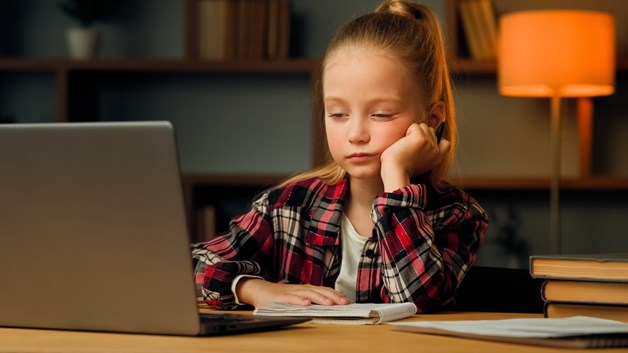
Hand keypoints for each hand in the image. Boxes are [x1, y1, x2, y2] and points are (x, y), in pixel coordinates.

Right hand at [235, 278, 350, 307]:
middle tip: (344, 302)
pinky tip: (306, 303)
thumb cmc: (281, 296)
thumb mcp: (299, 297)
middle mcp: (301, 289)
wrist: (260, 290)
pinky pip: (291, 299)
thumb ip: (312, 299)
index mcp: (307, 289)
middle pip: (320, 291)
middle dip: (333, 296)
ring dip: (319, 298)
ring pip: (308, 294)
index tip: (347, 301)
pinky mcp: (281, 297)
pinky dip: (299, 300)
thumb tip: (330, 305)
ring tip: (329, 303)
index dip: (336, 295)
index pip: (325, 290)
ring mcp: (291, 292)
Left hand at [380, 123, 449, 190]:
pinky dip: (407, 131)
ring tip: (407, 144)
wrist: (395, 172)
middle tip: (411, 146)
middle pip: (431, 131)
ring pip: (423, 126)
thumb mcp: (421, 163)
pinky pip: (414, 126)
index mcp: (437, 158)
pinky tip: (404, 142)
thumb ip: (427, 153)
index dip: (436, 139)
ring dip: (414, 132)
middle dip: (421, 134)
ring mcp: (429, 143)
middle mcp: (435, 150)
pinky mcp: (420, 137)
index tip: (426, 141)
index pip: (446, 144)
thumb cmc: (402, 168)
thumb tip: (426, 139)